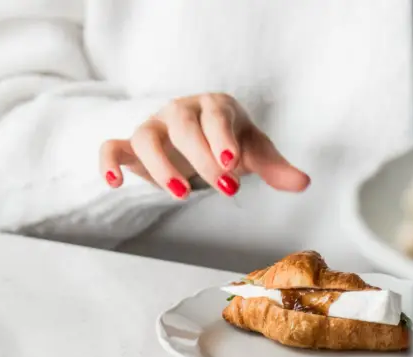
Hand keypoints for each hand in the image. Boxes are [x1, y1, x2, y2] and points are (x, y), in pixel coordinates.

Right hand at [100, 94, 310, 198]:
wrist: (203, 139)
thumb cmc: (230, 142)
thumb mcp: (255, 153)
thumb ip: (276, 168)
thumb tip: (303, 183)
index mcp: (214, 106)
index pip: (216, 116)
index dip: (222, 138)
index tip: (232, 165)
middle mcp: (180, 111)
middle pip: (182, 125)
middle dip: (202, 158)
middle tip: (225, 188)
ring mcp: (154, 127)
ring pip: (146, 137)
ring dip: (161, 166)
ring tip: (182, 195)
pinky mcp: (131, 146)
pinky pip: (111, 147)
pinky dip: (109, 162)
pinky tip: (116, 183)